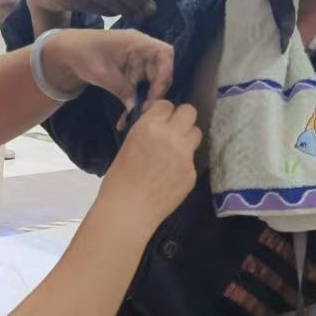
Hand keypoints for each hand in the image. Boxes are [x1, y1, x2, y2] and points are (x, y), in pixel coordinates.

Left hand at [43, 29, 174, 124]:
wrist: (67, 52)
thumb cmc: (83, 54)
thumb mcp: (101, 73)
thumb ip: (121, 89)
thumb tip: (136, 108)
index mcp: (137, 42)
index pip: (165, 53)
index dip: (166, 73)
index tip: (157, 93)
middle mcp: (142, 52)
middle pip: (162, 72)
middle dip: (156, 93)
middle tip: (145, 112)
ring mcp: (137, 64)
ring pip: (152, 84)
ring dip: (146, 101)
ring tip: (135, 118)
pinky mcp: (131, 75)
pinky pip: (139, 90)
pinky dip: (134, 102)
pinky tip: (126, 117)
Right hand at [101, 101, 199, 224]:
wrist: (129, 210)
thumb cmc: (118, 179)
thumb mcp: (128, 145)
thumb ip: (145, 131)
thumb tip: (156, 124)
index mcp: (149, 126)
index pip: (166, 105)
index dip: (163, 112)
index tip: (159, 120)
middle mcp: (171, 136)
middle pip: (189, 112)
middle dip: (182, 118)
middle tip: (174, 130)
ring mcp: (185, 155)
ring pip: (197, 133)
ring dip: (187, 138)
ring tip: (175, 151)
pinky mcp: (192, 173)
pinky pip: (192, 160)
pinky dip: (183, 164)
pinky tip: (170, 176)